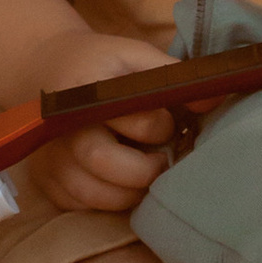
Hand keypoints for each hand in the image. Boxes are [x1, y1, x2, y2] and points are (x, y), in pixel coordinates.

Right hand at [30, 28, 181, 214]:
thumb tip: (216, 97)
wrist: (46, 68)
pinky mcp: (45, 180)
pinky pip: (81, 207)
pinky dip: (105, 202)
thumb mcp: (134, 55)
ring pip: (94, 194)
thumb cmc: (100, 63)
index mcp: (85, 88)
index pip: (133, 119)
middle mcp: (60, 126)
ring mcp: (49, 157)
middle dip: (144, 170)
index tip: (168, 122)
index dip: (160, 126)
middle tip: (159, 159)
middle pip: (103, 162)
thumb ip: (172, 75)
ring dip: (129, 192)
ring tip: (142, 172)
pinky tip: (116, 181)